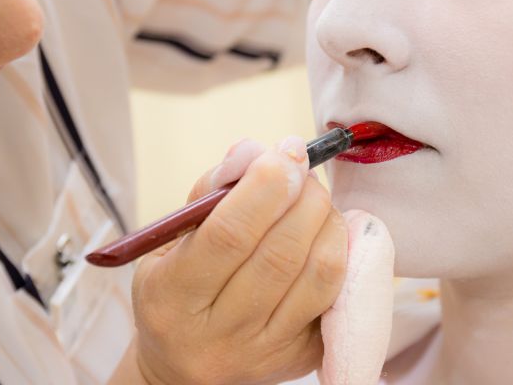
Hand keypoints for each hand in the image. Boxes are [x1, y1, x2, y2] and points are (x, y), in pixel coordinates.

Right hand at [129, 137, 347, 384]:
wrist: (183, 367)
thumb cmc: (177, 287)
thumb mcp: (170, 240)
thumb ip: (210, 191)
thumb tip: (255, 150)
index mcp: (171, 297)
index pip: (229, 234)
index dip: (266, 185)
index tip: (286, 150)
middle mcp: (218, 333)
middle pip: (282, 253)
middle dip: (304, 197)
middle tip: (303, 171)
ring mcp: (265, 352)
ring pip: (320, 274)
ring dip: (328, 221)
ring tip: (314, 201)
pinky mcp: (302, 359)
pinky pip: (339, 295)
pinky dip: (342, 253)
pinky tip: (324, 236)